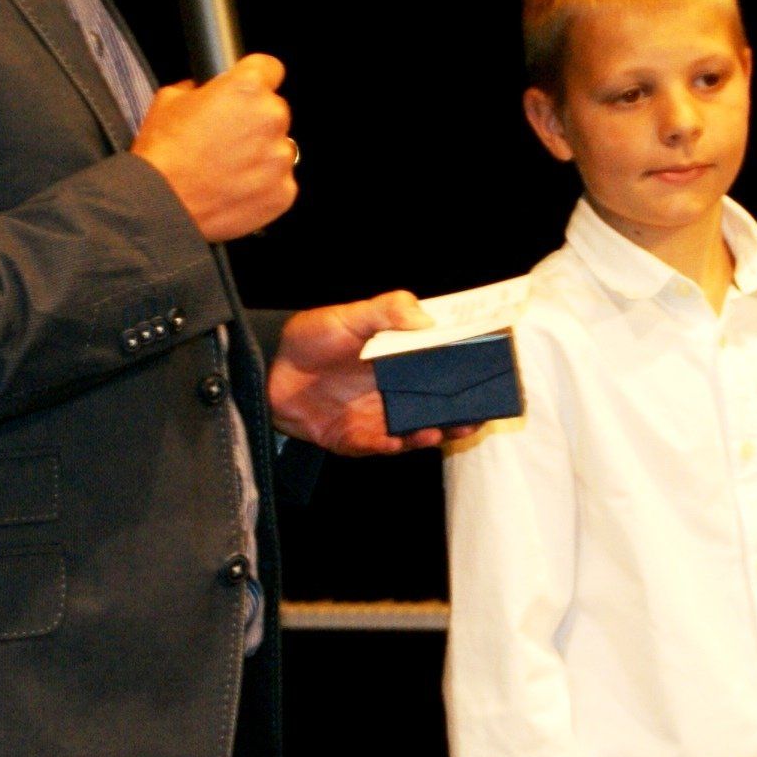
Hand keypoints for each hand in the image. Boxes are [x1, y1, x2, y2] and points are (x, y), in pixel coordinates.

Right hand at [130, 54, 296, 243]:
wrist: (162, 205)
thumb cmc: (164, 155)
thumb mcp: (169, 100)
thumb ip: (200, 90)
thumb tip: (205, 92)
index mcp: (246, 88)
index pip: (270, 68)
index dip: (256, 79)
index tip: (249, 92)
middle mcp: (270, 118)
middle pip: (274, 111)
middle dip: (254, 122)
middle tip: (225, 139)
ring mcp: (280, 157)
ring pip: (278, 148)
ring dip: (260, 155)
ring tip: (227, 169)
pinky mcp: (284, 191)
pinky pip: (279, 182)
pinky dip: (263, 185)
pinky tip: (234, 188)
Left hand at [268, 291, 470, 454]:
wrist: (268, 371)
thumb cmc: (311, 338)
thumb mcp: (350, 316)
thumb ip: (387, 310)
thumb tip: (428, 318)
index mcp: (398, 361)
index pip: (440, 369)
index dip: (464, 374)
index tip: (488, 376)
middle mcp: (393, 392)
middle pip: (435, 406)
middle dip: (459, 414)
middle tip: (479, 415)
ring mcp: (376, 417)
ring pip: (414, 430)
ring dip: (432, 433)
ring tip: (444, 430)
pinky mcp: (355, 439)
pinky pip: (379, 446)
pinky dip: (392, 445)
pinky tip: (401, 441)